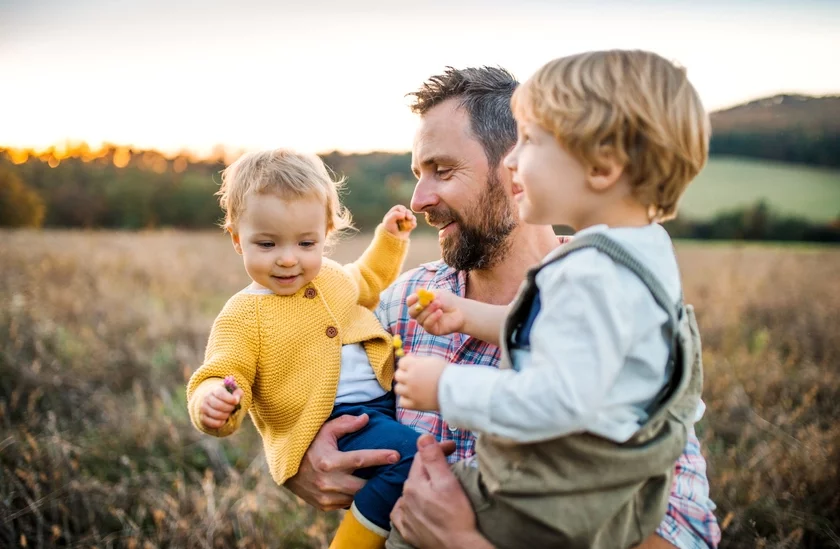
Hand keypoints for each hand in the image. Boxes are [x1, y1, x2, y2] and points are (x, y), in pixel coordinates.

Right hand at [199, 380, 242, 429]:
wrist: (213, 401)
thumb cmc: (226, 396)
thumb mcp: (233, 392)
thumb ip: (238, 393)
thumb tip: (236, 399)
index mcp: (215, 390)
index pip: (220, 393)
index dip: (230, 398)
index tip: (236, 401)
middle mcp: (207, 398)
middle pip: (219, 405)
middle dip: (229, 408)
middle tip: (233, 408)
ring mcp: (203, 408)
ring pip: (216, 415)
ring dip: (226, 415)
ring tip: (228, 413)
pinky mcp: (203, 418)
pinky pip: (213, 423)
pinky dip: (220, 423)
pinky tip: (224, 420)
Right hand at [284, 414, 399, 510]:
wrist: (286, 468)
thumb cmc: (308, 445)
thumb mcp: (324, 430)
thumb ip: (345, 424)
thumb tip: (366, 418)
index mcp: (329, 461)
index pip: (360, 459)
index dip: (380, 457)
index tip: (396, 455)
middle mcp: (328, 482)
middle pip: (363, 486)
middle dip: (379, 480)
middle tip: (393, 472)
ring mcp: (326, 497)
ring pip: (357, 497)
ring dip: (368, 490)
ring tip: (381, 481)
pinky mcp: (324, 506)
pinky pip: (347, 504)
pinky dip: (355, 496)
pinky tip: (363, 488)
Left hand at [383, 205, 416, 239]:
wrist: (392, 240)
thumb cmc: (388, 229)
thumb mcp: (388, 221)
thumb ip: (394, 215)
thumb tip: (403, 214)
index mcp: (393, 213)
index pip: (399, 208)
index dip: (402, 209)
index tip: (403, 214)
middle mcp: (399, 216)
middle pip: (406, 211)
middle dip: (409, 213)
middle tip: (409, 218)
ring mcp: (404, 221)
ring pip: (411, 216)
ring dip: (412, 218)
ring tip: (411, 222)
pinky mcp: (409, 226)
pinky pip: (413, 222)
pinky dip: (413, 223)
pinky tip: (412, 226)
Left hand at [391, 435, 493, 548]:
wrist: (458, 546)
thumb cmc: (457, 515)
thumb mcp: (448, 482)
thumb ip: (433, 458)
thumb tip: (422, 436)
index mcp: (415, 483)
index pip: (422, 456)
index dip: (438, 448)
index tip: (453, 447)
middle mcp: (405, 497)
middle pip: (417, 474)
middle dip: (431, 466)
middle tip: (448, 463)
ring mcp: (405, 515)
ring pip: (410, 492)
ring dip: (422, 485)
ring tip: (436, 486)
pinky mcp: (407, 530)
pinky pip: (402, 513)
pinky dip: (408, 506)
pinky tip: (416, 506)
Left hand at [394, 354, 446, 410]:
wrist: (455, 389)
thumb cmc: (445, 372)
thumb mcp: (432, 360)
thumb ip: (418, 359)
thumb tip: (407, 356)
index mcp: (414, 365)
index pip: (401, 363)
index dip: (407, 365)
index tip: (414, 367)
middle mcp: (410, 378)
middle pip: (397, 375)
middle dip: (404, 375)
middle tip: (414, 378)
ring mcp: (411, 392)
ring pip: (398, 389)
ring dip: (404, 388)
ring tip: (414, 388)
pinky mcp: (415, 404)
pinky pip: (402, 402)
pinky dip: (406, 400)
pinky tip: (414, 397)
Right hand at [407, 289, 465, 335]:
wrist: (461, 311)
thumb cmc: (448, 301)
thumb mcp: (437, 294)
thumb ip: (427, 294)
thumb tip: (417, 290)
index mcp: (420, 304)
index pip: (410, 302)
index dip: (411, 300)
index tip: (417, 296)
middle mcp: (420, 314)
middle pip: (411, 312)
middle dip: (418, 306)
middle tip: (427, 301)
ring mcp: (425, 322)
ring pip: (420, 318)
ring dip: (429, 310)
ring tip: (439, 304)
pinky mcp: (432, 330)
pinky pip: (427, 325)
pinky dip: (433, 317)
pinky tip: (440, 312)